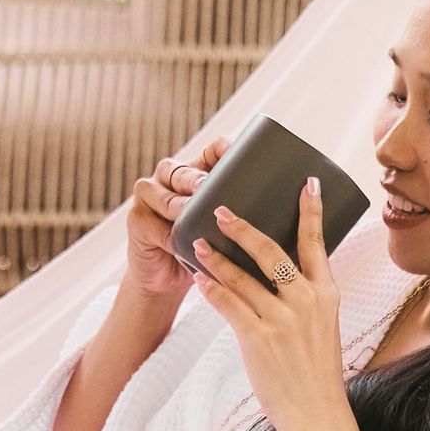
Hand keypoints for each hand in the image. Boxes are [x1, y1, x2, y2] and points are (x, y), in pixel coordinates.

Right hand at [124, 135, 229, 307]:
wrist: (168, 281)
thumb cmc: (205, 253)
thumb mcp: (226, 231)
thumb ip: (245, 218)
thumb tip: (292, 214)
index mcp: (196, 175)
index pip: (210, 151)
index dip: (223, 149)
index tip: (237, 153)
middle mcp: (170, 179)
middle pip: (183, 170)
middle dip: (196, 178)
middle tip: (208, 185)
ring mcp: (149, 197)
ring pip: (164, 194)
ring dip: (179, 204)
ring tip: (191, 210)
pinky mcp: (136, 221)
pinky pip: (152, 223)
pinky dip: (167, 233)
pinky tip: (178, 241)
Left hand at [189, 180, 356, 430]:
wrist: (316, 414)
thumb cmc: (316, 373)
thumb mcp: (324, 328)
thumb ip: (307, 300)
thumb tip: (283, 274)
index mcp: (326, 295)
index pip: (317, 244)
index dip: (311, 211)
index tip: (306, 183)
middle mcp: (306, 302)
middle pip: (273, 252)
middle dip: (245, 228)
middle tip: (222, 209)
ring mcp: (283, 320)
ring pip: (243, 277)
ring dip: (217, 257)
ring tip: (198, 242)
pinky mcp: (259, 338)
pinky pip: (229, 305)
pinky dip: (212, 289)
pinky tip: (199, 279)